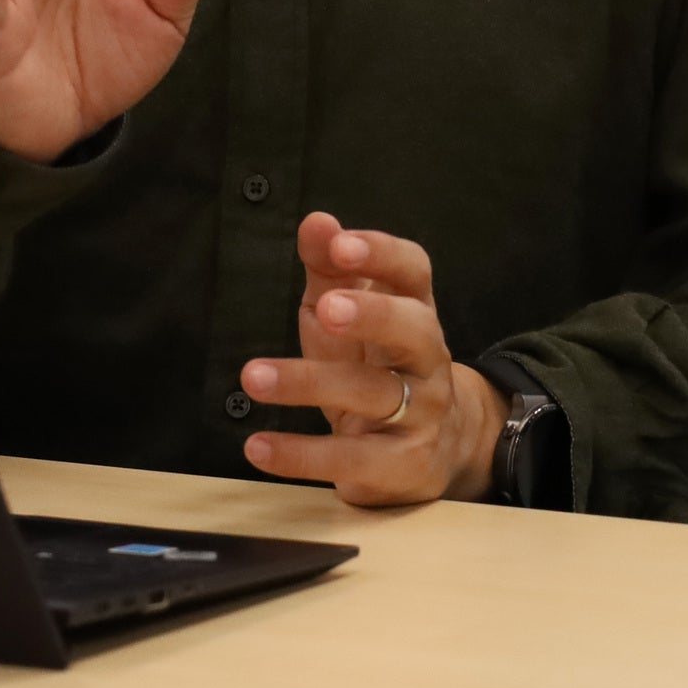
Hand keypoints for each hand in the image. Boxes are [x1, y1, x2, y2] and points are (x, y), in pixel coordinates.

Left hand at [238, 213, 506, 506]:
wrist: (433, 447)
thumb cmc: (377, 364)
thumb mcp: (349, 313)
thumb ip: (330, 268)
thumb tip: (316, 222)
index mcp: (415, 310)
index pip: (413, 272)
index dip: (382, 254)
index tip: (340, 243)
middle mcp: (427, 359)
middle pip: (414, 329)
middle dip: (373, 315)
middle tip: (327, 309)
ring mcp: (421, 413)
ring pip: (376, 394)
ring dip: (311, 383)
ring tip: (253, 376)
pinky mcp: (403, 465)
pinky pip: (353, 459)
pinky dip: (301, 454)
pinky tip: (257, 445)